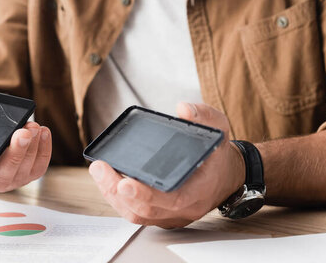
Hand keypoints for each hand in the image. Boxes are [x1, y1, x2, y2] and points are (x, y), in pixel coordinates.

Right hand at [0, 107, 51, 193]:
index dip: (7, 156)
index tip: (12, 137)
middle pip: (14, 168)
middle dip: (21, 148)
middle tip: (27, 129)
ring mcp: (17, 179)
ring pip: (30, 165)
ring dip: (35, 145)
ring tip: (35, 126)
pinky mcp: (30, 174)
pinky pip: (40, 165)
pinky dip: (45, 148)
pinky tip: (43, 132)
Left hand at [89, 102, 245, 227]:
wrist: (226, 175)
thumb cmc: (217, 154)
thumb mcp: (219, 129)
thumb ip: (204, 117)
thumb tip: (183, 109)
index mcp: (199, 190)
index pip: (170, 199)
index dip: (145, 194)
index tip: (124, 182)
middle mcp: (184, 208)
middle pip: (145, 210)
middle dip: (116, 190)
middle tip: (99, 168)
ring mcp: (171, 215)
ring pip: (137, 215)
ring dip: (112, 195)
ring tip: (99, 171)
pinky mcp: (162, 215)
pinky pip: (136, 214)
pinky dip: (118, 199)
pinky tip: (106, 181)